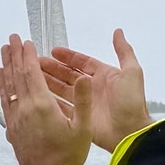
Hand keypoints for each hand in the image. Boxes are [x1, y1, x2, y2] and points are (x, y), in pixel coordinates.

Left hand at [0, 35, 91, 164]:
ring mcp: (16, 119)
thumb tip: (83, 77)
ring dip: (6, 67)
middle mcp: (25, 110)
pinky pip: (5, 101)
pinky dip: (3, 86)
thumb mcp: (83, 128)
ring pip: (8, 87)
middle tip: (11, 39)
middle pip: (17, 76)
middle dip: (14, 55)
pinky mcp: (12, 129)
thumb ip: (82, 100)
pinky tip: (2, 78)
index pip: (32, 73)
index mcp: (42, 106)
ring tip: (3, 52)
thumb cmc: (68, 156)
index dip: (28, 55)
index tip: (26, 41)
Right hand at [41, 30, 149, 153]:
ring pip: (62, 89)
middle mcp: (92, 88)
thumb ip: (124, 51)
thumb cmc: (131, 102)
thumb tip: (118, 31)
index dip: (68, 57)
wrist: (130, 132)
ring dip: (49, 81)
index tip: (53, 51)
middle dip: (53, 68)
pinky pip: (62, 106)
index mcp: (103, 75)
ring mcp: (85, 103)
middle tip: (36, 62)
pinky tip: (40, 93)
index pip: (82, 62)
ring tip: (34, 74)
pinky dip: (52, 100)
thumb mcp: (131, 72)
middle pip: (68, 75)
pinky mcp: (79, 117)